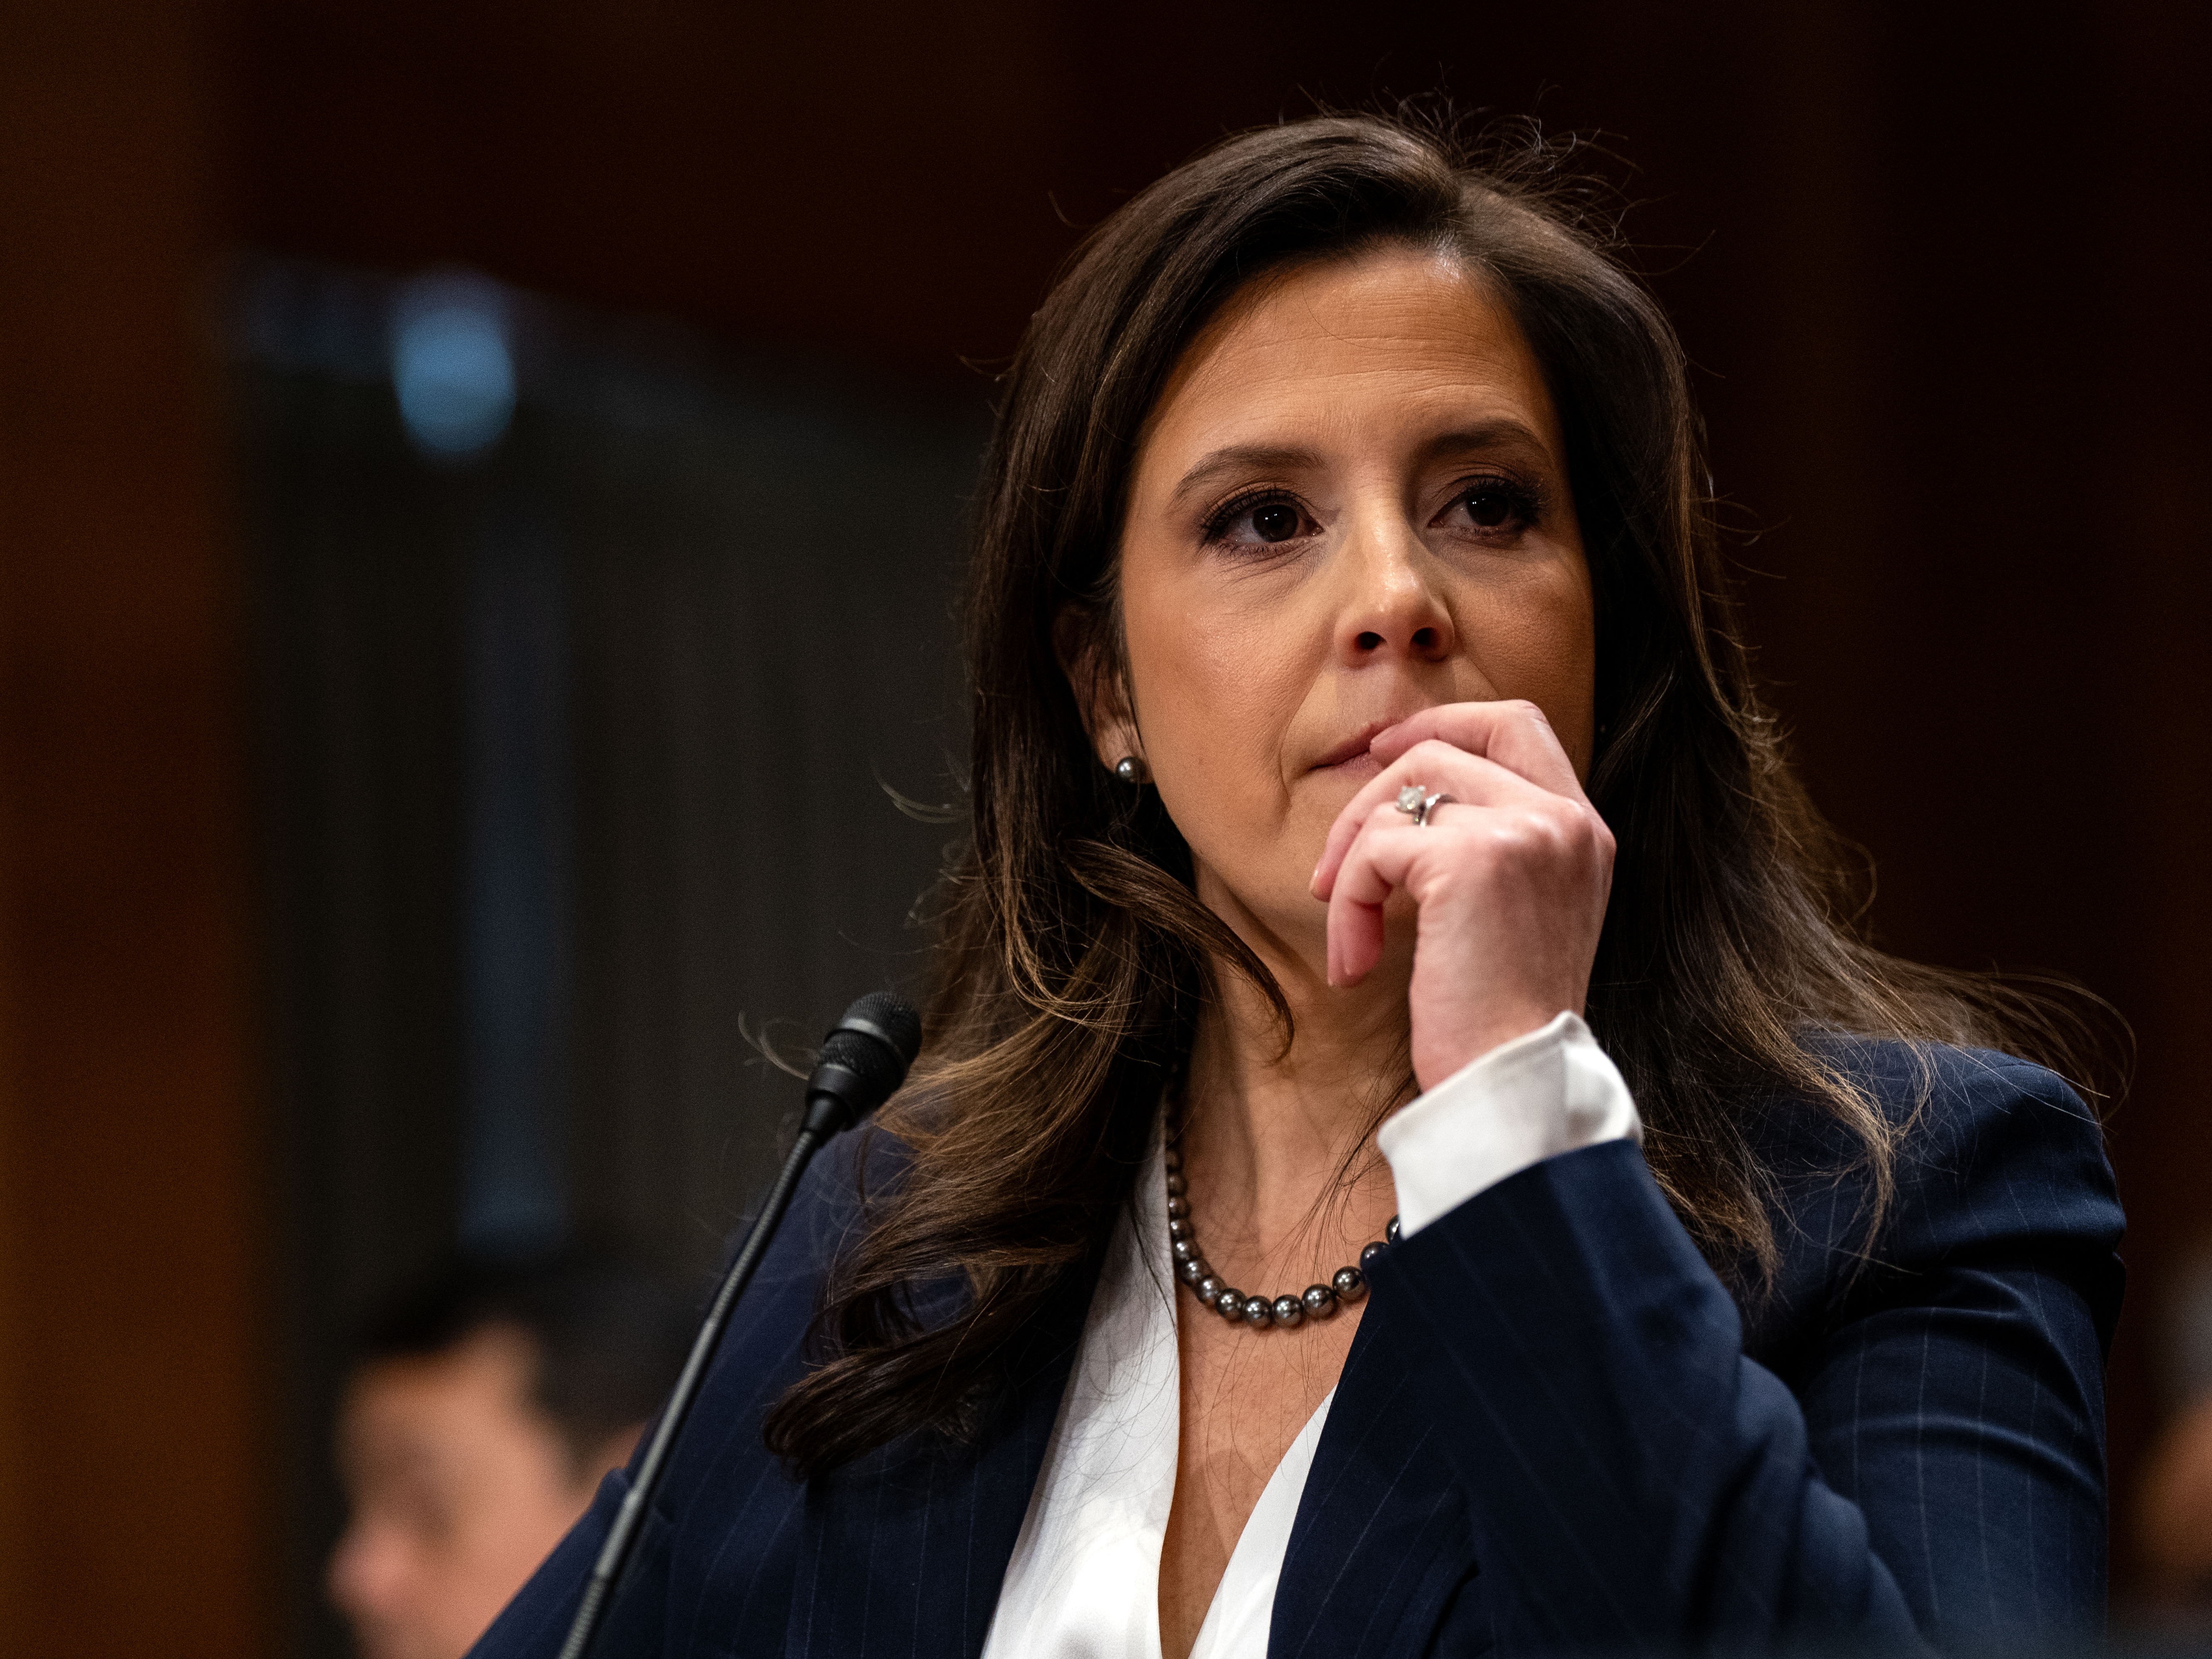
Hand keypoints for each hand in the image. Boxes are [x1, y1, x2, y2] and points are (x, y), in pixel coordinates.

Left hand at [1309, 700, 1614, 1089]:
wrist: (1515, 1079)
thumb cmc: (1503, 1018)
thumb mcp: (1519, 915)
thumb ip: (1494, 848)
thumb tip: (1411, 799)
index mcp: (1583, 829)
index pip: (1518, 723)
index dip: (1444, 724)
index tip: (1385, 754)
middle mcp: (1565, 819)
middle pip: (1450, 742)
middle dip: (1378, 782)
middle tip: (1337, 845)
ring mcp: (1525, 832)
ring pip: (1401, 795)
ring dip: (1352, 861)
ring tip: (1351, 933)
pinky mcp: (1472, 859)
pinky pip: (1375, 848)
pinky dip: (1349, 903)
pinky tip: (1357, 960)